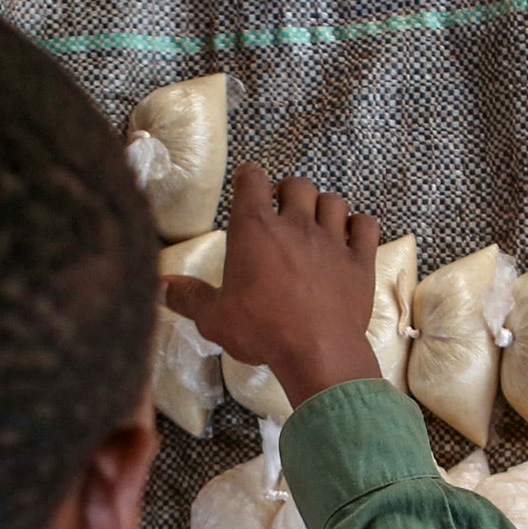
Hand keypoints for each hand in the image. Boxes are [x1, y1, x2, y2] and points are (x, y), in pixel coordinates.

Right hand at [163, 165, 382, 405]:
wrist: (317, 351)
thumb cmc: (261, 330)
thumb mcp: (213, 318)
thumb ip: (188, 297)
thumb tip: (161, 285)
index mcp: (255, 229)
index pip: (252, 181)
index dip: (249, 177)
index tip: (248, 181)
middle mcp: (295, 225)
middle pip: (298, 185)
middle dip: (289, 190)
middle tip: (284, 208)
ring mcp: (332, 240)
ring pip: (333, 201)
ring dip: (323, 207)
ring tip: (316, 222)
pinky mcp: (360, 260)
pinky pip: (366, 226)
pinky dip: (359, 226)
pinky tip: (352, 236)